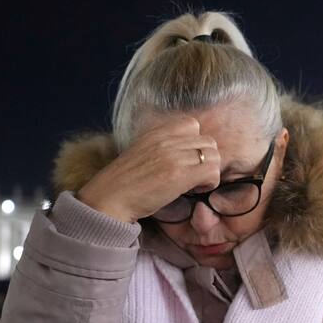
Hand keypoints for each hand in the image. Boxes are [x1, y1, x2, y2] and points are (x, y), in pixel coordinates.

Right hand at [77, 115, 220, 222]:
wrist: (108, 198)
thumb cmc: (124, 182)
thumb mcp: (141, 152)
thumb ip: (161, 147)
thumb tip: (185, 152)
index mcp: (156, 131)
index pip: (192, 124)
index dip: (195, 144)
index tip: (187, 161)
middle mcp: (166, 138)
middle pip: (208, 140)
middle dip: (206, 159)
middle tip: (194, 176)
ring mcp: (173, 155)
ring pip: (214, 155)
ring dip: (209, 172)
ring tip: (194, 184)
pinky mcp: (179, 174)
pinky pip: (212, 172)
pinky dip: (209, 183)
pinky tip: (193, 191)